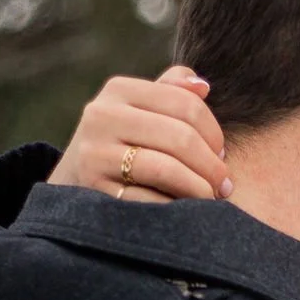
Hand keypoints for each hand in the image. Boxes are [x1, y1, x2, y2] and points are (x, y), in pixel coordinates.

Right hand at [47, 65, 232, 203]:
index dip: (213, 132)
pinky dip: (175, 209)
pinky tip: (187, 213)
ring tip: (212, 198)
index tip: (222, 153)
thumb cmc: (123, 142)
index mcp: (119, 90)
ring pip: (166, 169)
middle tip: (224, 184)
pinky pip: (149, 200)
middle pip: (180, 137)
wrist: (75, 180)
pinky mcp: (94, 189)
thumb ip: (172, 92)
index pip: (186, 104)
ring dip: (199, 188)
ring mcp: (95, 153)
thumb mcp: (141, 109)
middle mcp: (102, 116)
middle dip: (211, 165)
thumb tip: (203, 86)